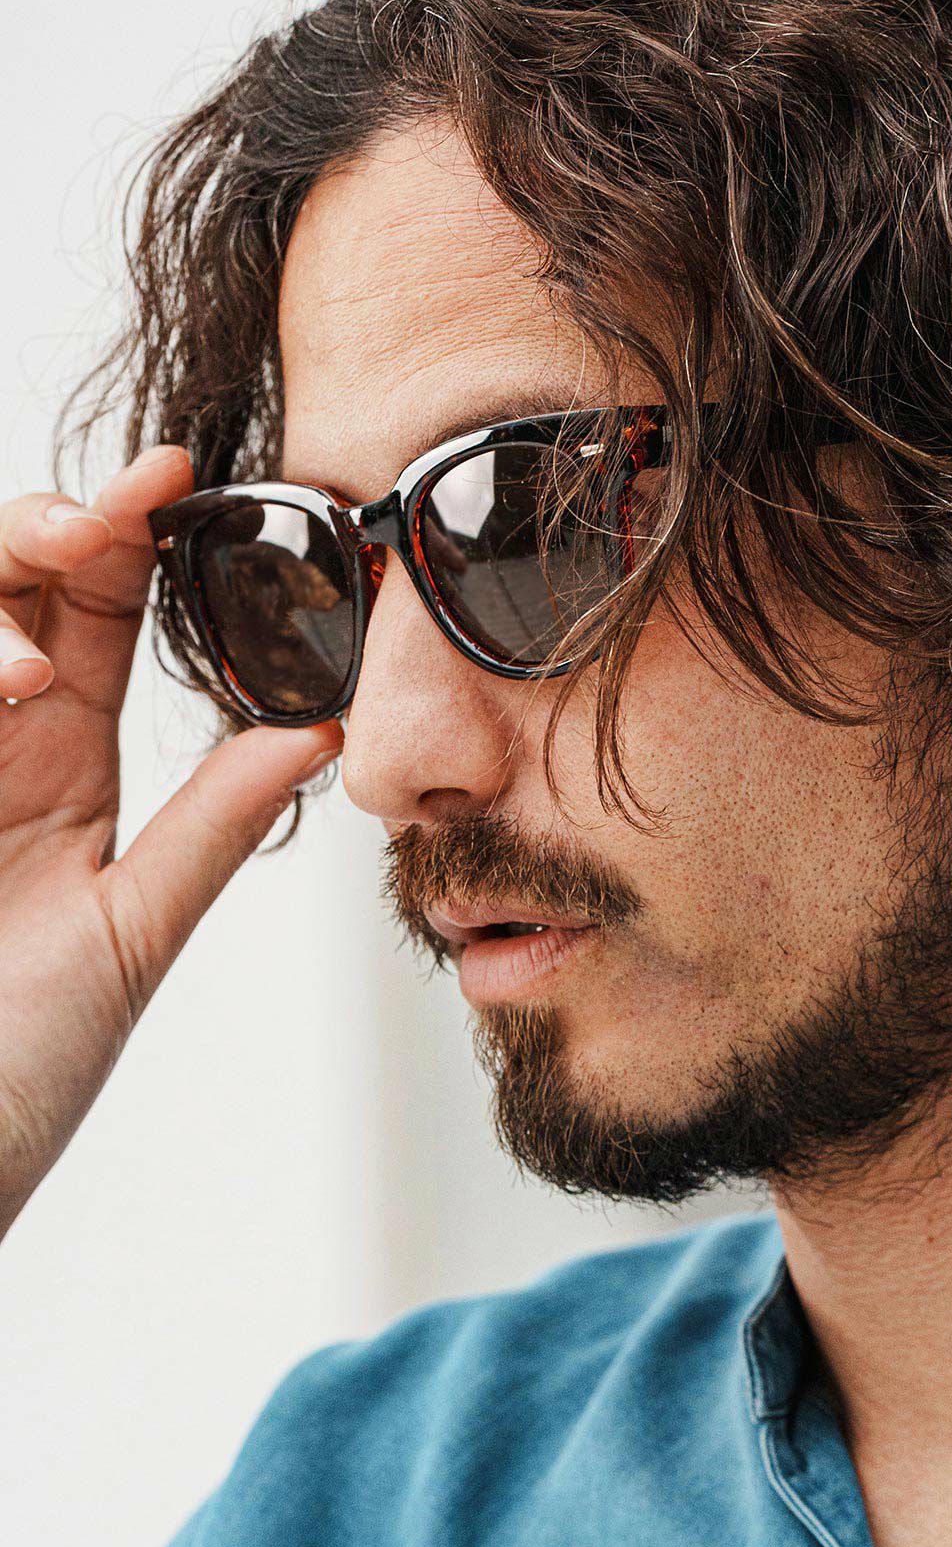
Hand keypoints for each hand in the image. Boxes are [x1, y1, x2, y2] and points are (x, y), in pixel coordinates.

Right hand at [0, 445, 342, 1239]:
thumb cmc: (18, 1068)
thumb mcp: (129, 936)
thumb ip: (209, 827)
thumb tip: (323, 729)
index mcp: (57, 762)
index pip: (89, 609)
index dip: (124, 531)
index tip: (174, 478)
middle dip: (43, 526)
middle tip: (100, 525)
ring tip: (34, 673)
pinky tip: (7, 690)